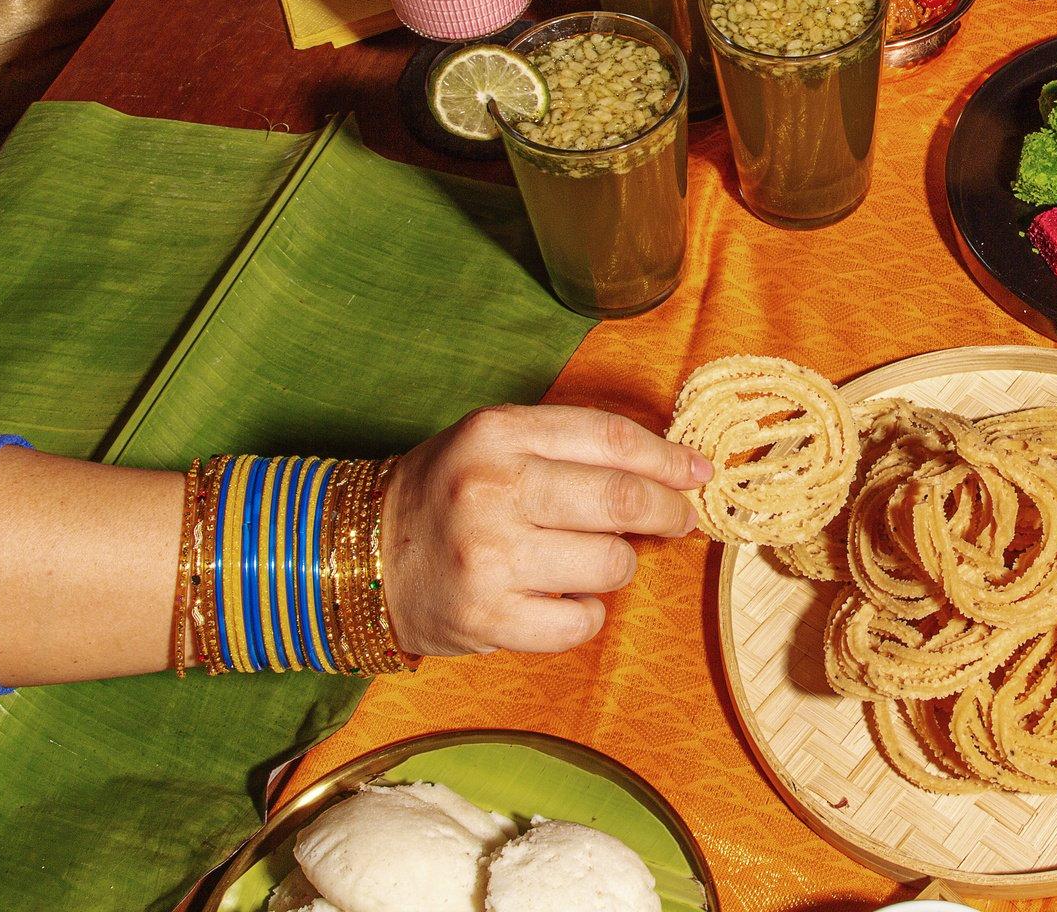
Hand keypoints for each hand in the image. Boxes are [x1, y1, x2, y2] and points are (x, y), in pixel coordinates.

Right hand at [380, 404, 713, 656]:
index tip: (699, 472)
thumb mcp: (496, 442)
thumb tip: (676, 468)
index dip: (669, 458)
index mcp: (498, 433)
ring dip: (617, 565)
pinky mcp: (486, 618)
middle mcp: (492, 490)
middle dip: (667, 513)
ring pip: (611, 564)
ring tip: (587, 560)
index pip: (612, 439)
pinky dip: (586, 615)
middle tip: (677, 520)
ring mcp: (488, 557)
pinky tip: (562, 600)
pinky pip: (581, 622)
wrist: (358, 554)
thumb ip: (574, 446)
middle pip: (622, 501)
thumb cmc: (448, 492)